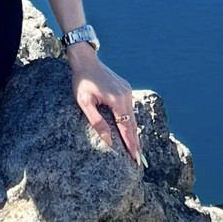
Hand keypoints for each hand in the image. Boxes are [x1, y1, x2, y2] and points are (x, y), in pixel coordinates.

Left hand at [70, 49, 142, 164]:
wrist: (86, 60)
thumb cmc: (82, 82)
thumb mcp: (84, 103)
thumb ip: (96, 121)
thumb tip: (108, 140)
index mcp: (117, 100)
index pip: (126, 128)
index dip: (131, 144)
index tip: (136, 158)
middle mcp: (126, 95)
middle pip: (133, 124)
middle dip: (136, 143)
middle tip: (140, 161)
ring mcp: (127, 91)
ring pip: (132, 117)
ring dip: (133, 133)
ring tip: (136, 150)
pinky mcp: (125, 89)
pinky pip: (129, 109)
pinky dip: (130, 121)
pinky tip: (129, 131)